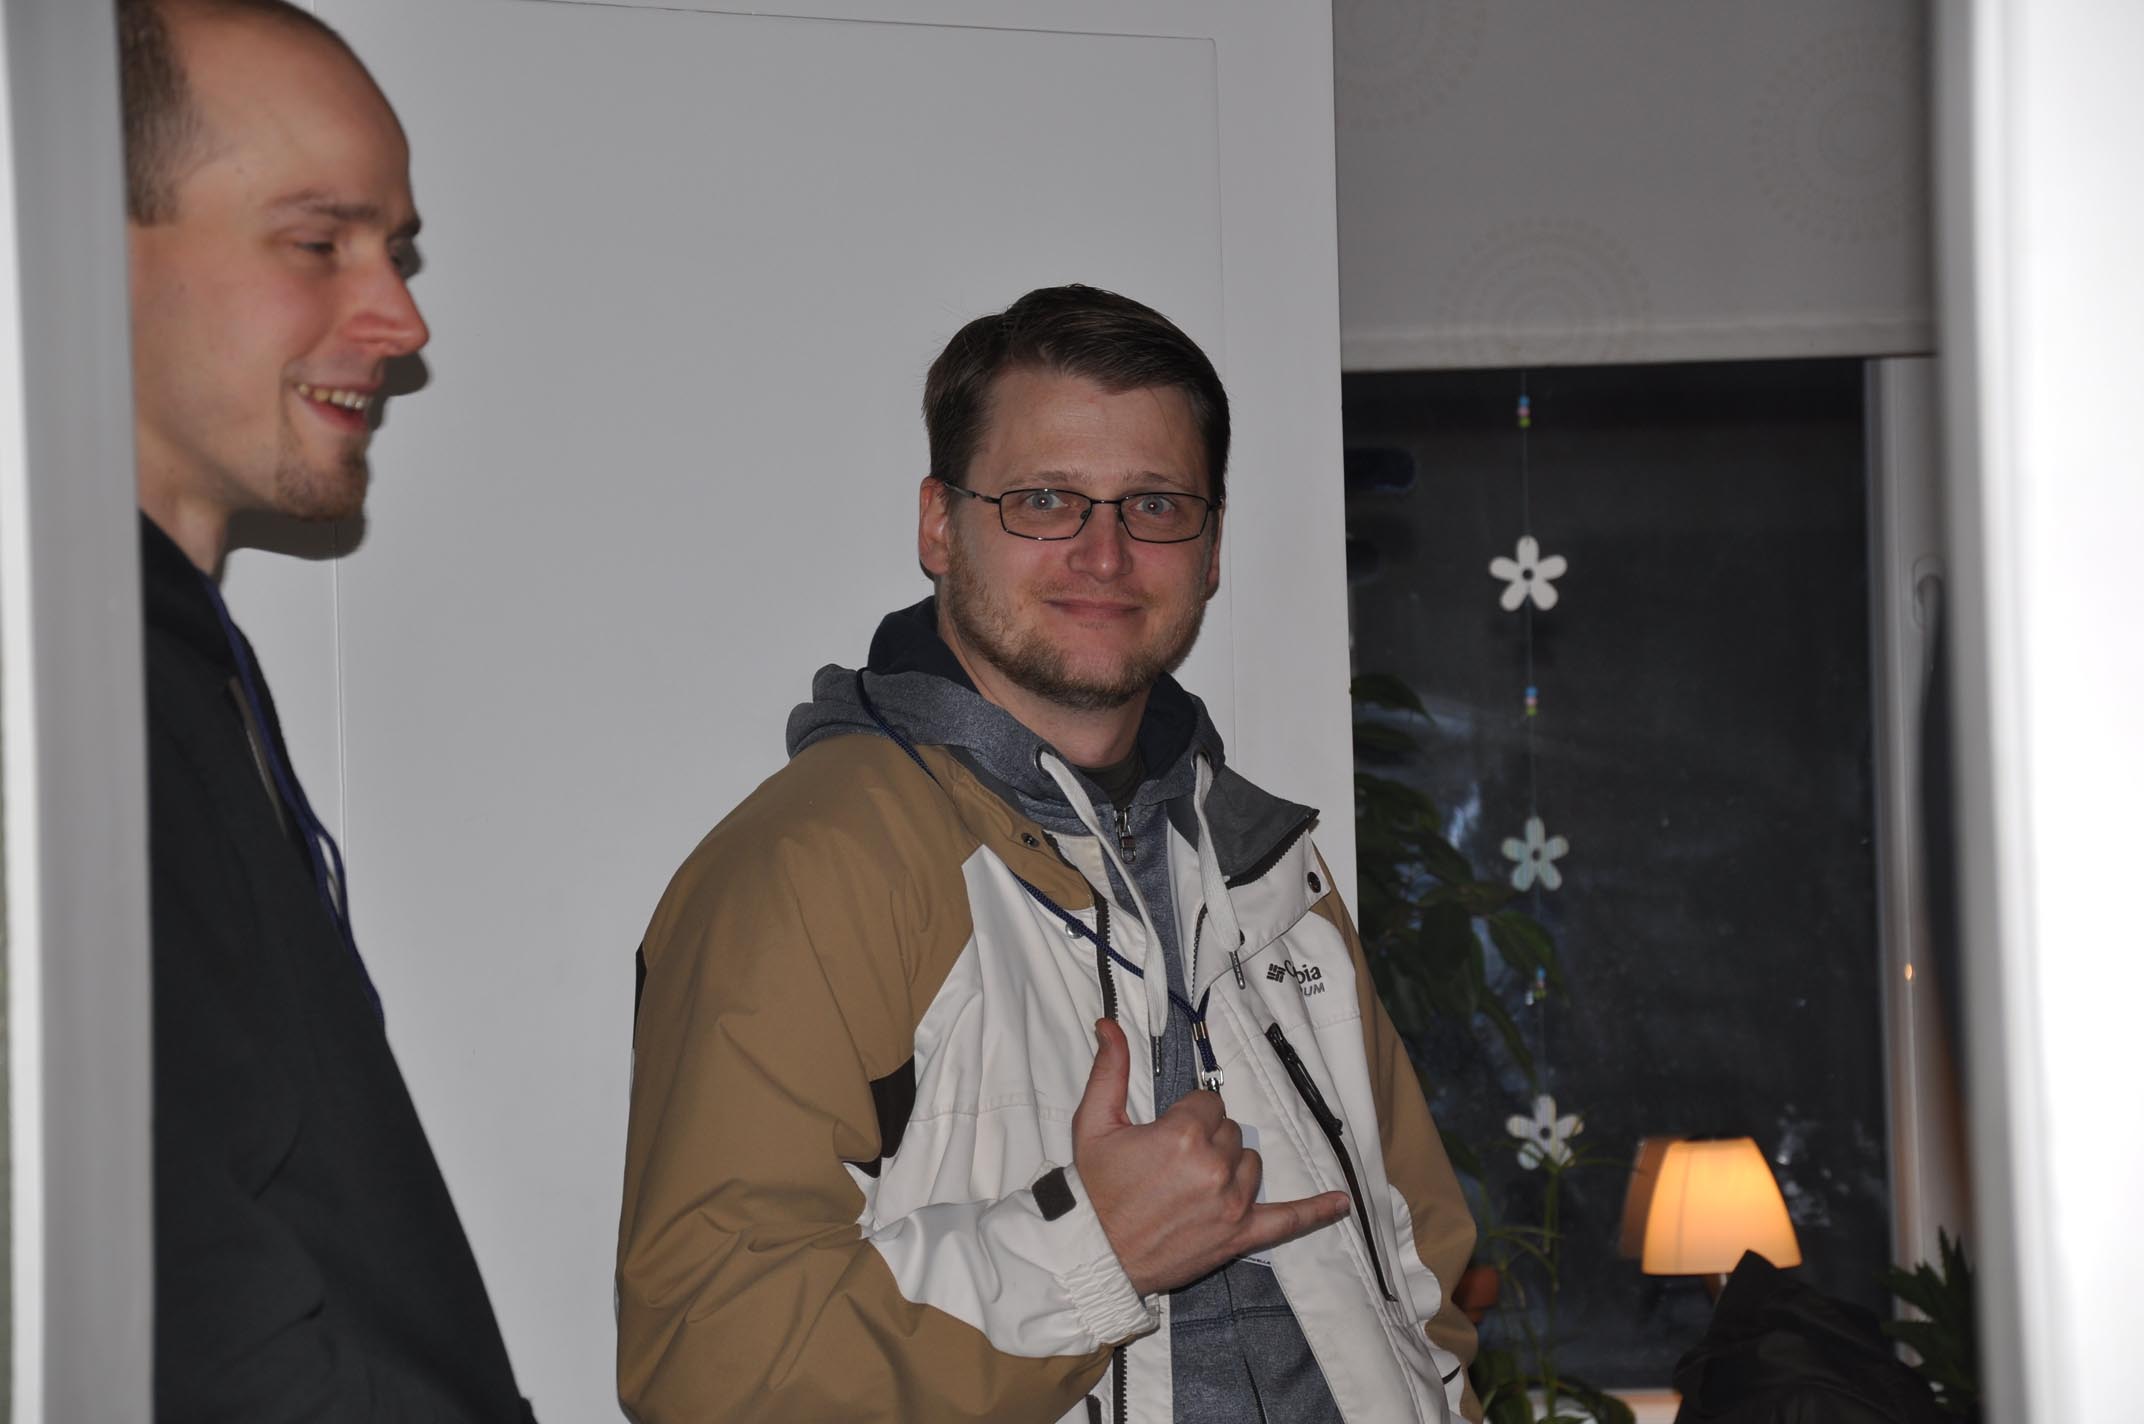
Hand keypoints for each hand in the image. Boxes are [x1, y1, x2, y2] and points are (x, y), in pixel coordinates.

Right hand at [1072, 1018, 1350, 1295]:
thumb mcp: (1093, 1123)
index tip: (1164, 1136)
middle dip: (1206, 1142)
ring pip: (1252, 1164)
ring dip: (1231, 1168)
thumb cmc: (1094, 1190)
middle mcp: (1214, 1166)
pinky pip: (1287, 1220)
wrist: (1095, 1254)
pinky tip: (1340, 1203)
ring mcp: (1232, 1203)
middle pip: (1231, 1132)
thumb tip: (1109, 1023)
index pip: (1209, 1104)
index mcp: (1183, 1134)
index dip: (1187, 1117)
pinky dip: (1315, 1212)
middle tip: (1170, 1166)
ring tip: (1194, 1186)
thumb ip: (1109, 1069)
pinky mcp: (1239, 1235)